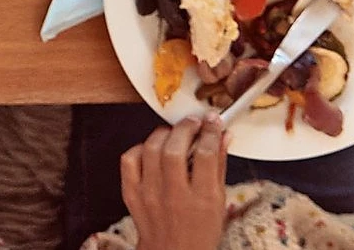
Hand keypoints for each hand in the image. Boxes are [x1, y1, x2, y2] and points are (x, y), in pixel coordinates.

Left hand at [118, 118, 228, 249]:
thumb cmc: (200, 231)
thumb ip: (219, 167)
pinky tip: (152, 150)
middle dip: (185, 127)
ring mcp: (149, 194)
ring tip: (174, 133)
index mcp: (202, 199)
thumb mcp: (219, 203)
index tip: (212, 121)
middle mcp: (174, 195)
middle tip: (193, 122)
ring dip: (164, 134)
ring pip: (151, 149)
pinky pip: (129, 159)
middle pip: (174, 147)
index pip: (206, 154)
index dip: (210, 131)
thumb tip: (223, 136)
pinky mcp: (131, 194)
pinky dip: (140, 148)